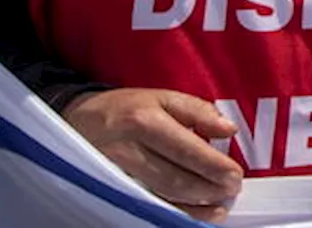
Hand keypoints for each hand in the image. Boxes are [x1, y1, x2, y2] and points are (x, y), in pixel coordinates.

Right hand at [63, 88, 243, 221]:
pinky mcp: (111, 189)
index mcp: (145, 121)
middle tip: (231, 192)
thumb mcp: (162, 96)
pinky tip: (193, 215)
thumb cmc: (126, 108)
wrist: (76, 120)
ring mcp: (116, 174)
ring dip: (193, 206)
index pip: (186, 149)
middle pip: (174, 178)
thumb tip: (228, 129)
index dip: (213, 166)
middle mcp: (128, 149)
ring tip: (218, 209)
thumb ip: (198, 111)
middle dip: (208, 189)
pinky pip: (146, 204)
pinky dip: (172, 212)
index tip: (235, 175)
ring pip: (160, 196)